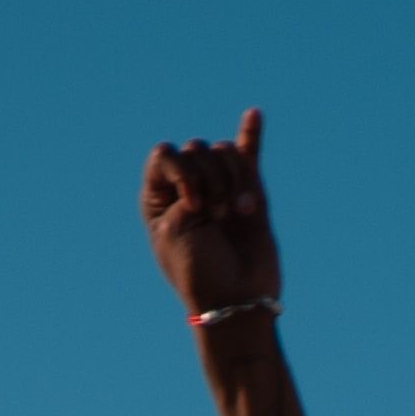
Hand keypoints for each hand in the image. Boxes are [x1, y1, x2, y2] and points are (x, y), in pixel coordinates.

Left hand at [143, 107, 275, 320]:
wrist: (237, 301)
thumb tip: (213, 151)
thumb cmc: (199, 272)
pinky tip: (254, 114)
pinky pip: (249, 157)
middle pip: (199, 150)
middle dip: (210, 179)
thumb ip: (186, 184)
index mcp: (160, 197)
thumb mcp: (175, 229)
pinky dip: (252, 135)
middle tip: (216, 217)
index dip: (182, 171)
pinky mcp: (250, 195)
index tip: (192, 205)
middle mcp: (188, 189)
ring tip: (237, 214)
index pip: (165, 154)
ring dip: (234, 182)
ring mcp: (220, 190)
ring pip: (226, 154)